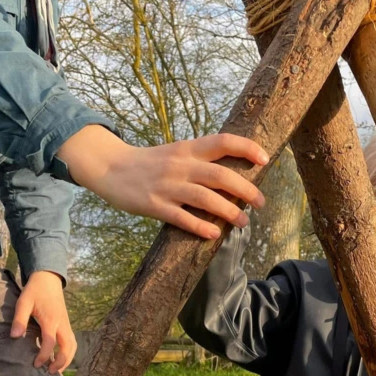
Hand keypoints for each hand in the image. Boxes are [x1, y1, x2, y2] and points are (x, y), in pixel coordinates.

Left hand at [10, 271, 75, 373]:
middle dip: (61, 362)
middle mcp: (62, 323)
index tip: (36, 364)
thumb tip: (14, 337)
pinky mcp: (67, 324)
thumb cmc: (34, 291)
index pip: (51, 342)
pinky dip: (69, 352)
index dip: (44, 355)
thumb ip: (19, 320)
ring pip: (73, 346)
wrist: (48, 279)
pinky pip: (72, 341)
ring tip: (57, 369)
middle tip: (51, 372)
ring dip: (67, 359)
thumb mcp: (23, 302)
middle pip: (67, 347)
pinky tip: (62, 358)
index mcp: (51, 319)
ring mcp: (66, 324)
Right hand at [57, 126, 268, 239]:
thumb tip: (232, 174)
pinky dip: (200, 226)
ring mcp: (167, 187)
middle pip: (220, 175)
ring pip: (205, 198)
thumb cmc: (148, 163)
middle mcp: (180, 166)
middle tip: (261, 202)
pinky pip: (182, 218)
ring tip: (243, 222)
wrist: (110, 168)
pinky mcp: (154, 206)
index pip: (223, 142)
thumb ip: (199, 160)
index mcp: (187, 149)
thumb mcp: (175, 153)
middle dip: (246, 189)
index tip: (265, 159)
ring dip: (228, 211)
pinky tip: (214, 233)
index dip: (246, 148)